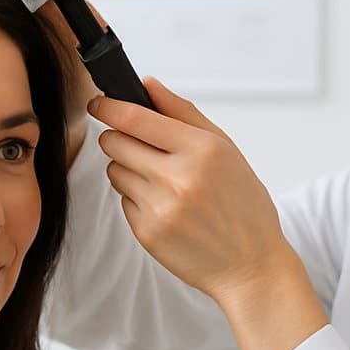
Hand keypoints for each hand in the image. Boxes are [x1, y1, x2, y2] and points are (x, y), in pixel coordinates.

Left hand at [91, 77, 304, 310]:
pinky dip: (137, 199)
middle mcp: (178, 177)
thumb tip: (147, 84)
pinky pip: (123, 201)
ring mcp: (160, 207)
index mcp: (201, 150)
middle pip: (115, 141)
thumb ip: (183, 113)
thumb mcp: (226, 150)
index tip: (98, 103)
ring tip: (162, 182)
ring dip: (129, 170)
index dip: (108, 106)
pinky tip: (166, 208)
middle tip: (135, 145)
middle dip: (118, 137)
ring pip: (114, 171)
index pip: (135, 117)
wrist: (250, 264)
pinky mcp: (147, 233)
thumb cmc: (243, 205)